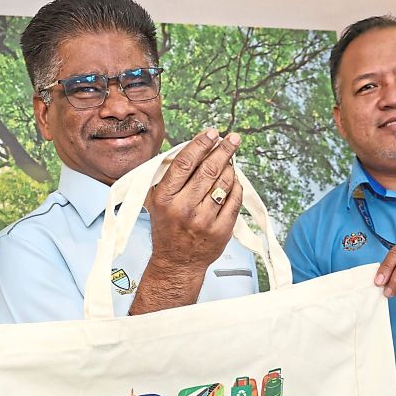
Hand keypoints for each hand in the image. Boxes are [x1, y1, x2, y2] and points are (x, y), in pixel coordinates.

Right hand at [147, 128, 244, 275]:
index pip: (185, 163)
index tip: (212, 133)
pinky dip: (237, 187)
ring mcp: (204, 220)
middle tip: (233, 139)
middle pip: (208, 170)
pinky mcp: (221, 230)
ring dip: (230, 167)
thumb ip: (171, 176)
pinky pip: (234, 200)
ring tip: (230, 160)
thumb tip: (194, 147)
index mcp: (165, 198)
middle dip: (223, 150)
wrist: (177, 262)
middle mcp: (183, 208)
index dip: (201, 144)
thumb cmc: (168, 228)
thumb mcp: (158, 201)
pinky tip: (234, 180)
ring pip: (224, 183)